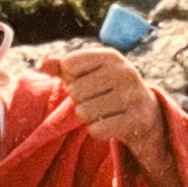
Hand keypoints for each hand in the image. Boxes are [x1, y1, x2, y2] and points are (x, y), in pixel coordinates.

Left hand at [41, 47, 166, 161]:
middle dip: (79, 99)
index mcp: (111, 56)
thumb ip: (63, 67)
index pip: (69, 64)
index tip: (86, 80)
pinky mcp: (133, 121)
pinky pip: (95, 129)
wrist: (144, 112)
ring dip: (86, 116)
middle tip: (96, 99)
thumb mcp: (88, 73)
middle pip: (75, 90)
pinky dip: (97, 130)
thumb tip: (43, 65)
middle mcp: (124, 72)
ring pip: (83, 112)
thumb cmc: (107, 88)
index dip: (71, 77)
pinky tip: (109, 123)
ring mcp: (131, 97)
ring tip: (102, 111)